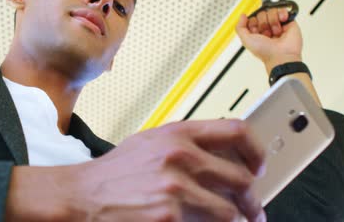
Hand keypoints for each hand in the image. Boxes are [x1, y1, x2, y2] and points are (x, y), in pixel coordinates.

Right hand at [7, 119, 266, 221]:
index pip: (237, 131)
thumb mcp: (150, 144)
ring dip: (233, 220)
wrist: (83, 196)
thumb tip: (224, 157)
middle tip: (254, 210)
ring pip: (229, 211)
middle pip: (241, 179)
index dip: (257, 151)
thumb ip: (186, 144)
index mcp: (177, 133)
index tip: (260, 166)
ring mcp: (176, 188)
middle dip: (252, 200)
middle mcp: (180, 156)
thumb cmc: (116, 172)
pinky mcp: (169, 217)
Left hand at [236, 7, 302, 72]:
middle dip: (263, 23)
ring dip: (272, 21)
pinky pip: (282, 9)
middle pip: (261, 14)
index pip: (252, 19)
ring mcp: (277, 24)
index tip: (256, 32)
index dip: (253, 24)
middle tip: (267, 33)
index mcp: (257, 33)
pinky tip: (282, 21)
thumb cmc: (265, 51)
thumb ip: (240, 27)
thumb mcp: (246, 40)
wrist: (281, 55)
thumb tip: (242, 16)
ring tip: (276, 32)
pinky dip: (282, 14)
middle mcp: (267, 28)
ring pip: (271, 11)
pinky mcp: (288, 22)